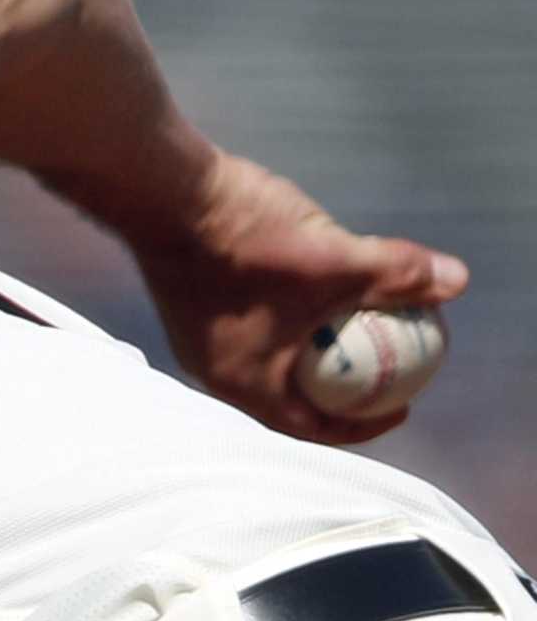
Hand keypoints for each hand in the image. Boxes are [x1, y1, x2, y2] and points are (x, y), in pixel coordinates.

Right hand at [131, 152, 468, 444]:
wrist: (164, 194)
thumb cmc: (244, 239)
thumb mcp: (336, 258)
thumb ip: (398, 274)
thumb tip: (456, 281)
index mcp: (245, 382)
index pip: (313, 427)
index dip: (364, 422)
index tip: (401, 404)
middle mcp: (213, 370)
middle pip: (290, 395)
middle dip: (339, 386)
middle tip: (382, 367)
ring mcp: (196, 336)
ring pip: (267, 358)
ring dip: (310, 349)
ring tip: (350, 325)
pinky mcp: (189, 302)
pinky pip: (249, 327)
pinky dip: (286, 320)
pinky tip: (308, 286)